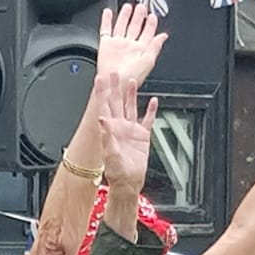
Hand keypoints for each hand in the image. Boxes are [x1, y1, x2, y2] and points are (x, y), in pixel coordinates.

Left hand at [95, 72, 156, 199]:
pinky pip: (148, 119)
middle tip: (114, 72)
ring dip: (131, 94)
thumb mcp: (109, 153)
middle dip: (115, 87)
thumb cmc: (117, 172)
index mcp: (110, 130)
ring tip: (130, 81)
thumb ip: (106, 136)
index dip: (102, 92)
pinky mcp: (143, 136)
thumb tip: (101, 119)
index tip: (100, 78)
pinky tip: (154, 100)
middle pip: (117, 102)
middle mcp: (120, 127)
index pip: (105, 106)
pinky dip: (151, 110)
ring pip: (131, 107)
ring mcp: (131, 131)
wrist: (129, 182)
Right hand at [96, 4, 165, 86]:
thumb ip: (156, 46)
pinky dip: (106, 20)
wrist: (113, 85)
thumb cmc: (131, 78)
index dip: (151, 24)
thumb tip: (163, 36)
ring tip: (128, 7)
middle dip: (139, 16)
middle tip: (142, 7)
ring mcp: (117, 44)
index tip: (152, 16)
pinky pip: (106, 29)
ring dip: (125, 16)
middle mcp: (129, 46)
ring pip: (122, 25)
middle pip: (135, 26)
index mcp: (141, 49)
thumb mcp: (149, 61)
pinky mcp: (105, 45)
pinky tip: (108, 12)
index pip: (148, 32)